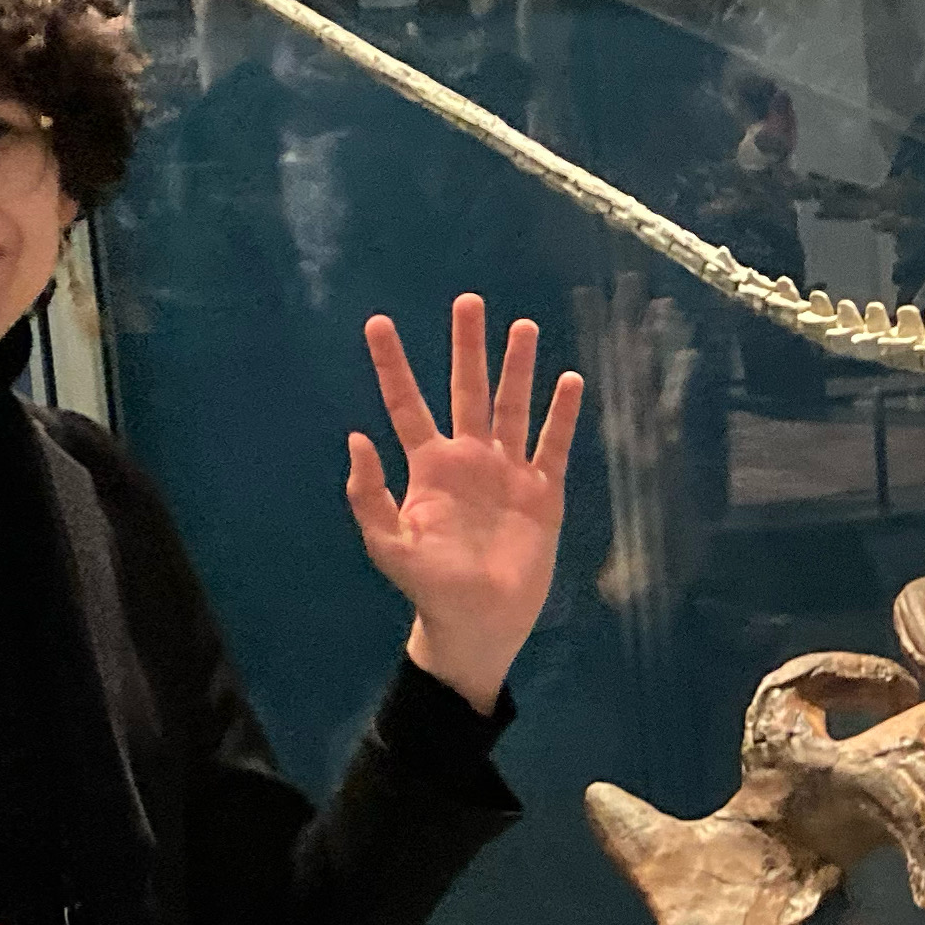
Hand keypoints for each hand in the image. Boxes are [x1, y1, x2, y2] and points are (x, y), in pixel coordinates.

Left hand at [348, 294, 582, 713]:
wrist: (480, 623)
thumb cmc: (431, 588)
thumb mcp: (389, 546)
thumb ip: (370, 496)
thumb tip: (356, 437)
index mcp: (429, 467)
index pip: (407, 404)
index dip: (393, 364)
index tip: (378, 322)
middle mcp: (469, 458)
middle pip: (468, 390)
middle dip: (468, 347)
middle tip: (468, 301)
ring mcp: (508, 472)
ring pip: (513, 408)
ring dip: (518, 368)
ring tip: (523, 326)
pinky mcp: (543, 492)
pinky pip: (553, 445)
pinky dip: (561, 415)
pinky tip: (568, 382)